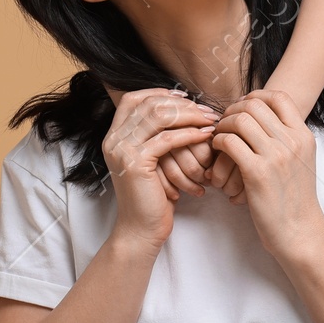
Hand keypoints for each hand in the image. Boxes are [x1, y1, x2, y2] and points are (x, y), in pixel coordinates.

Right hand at [103, 90, 220, 248]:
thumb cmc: (152, 196)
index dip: (160, 93)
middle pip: (149, 104)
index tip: (187, 97)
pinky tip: (205, 136)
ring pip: (159, 117)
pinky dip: (189, 134)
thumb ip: (156, 135)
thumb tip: (182, 108)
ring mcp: (121, 150)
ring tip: (210, 120)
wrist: (141, 229)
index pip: (134, 98)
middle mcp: (113, 139)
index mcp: (114, 135)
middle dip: (182, 104)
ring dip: (189, 115)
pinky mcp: (135, 163)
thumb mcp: (151, 160)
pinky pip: (167, 139)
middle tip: (207, 110)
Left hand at [209, 89, 323, 254]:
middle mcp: (292, 141)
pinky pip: (229, 142)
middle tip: (224, 124)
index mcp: (303, 136)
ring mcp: (276, 156)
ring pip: (240, 119)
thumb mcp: (301, 162)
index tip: (242, 108)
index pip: (279, 97)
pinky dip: (218, 142)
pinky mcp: (257, 173)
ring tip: (218, 137)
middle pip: (254, 104)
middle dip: (233, 109)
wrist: (300, 232)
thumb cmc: (295, 200)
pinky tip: (217, 151)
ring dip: (223, 125)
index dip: (255, 96)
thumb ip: (287, 140)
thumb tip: (262, 120)